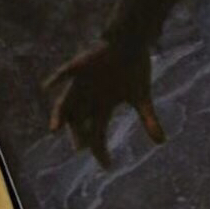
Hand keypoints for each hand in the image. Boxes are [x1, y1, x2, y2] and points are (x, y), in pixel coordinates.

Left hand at [44, 40, 164, 167]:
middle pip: (78, 122)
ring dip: (59, 115)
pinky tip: (47, 87)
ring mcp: (81, 83)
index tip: (108, 166)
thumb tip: (162, 142)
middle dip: (79, 135)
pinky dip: (56, 79)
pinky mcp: (79, 66)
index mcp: (102, 107)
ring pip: (65, 103)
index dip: (100, 151)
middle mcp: (88, 98)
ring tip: (54, 129)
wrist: (130, 42)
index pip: (97, 134)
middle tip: (81, 147)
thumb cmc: (135, 69)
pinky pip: (64, 73)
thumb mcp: (143, 98)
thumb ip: (149, 120)